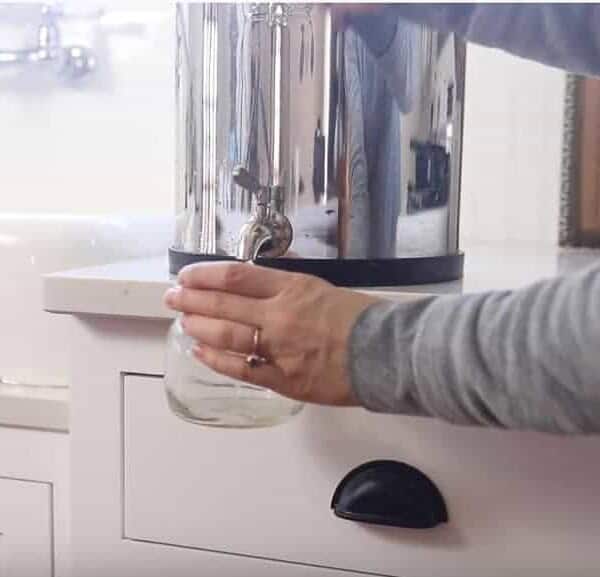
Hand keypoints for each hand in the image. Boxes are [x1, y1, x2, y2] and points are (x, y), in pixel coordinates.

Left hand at [163, 263, 379, 405]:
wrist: (384, 353)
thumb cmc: (359, 318)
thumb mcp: (322, 287)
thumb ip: (288, 282)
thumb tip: (260, 275)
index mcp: (291, 288)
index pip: (235, 276)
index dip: (205, 275)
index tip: (187, 276)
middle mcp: (279, 315)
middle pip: (223, 303)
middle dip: (191, 299)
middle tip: (172, 297)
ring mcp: (278, 348)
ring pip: (225, 335)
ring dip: (199, 327)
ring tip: (183, 321)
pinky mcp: (282, 378)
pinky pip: (241, 369)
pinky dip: (216, 360)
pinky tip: (199, 353)